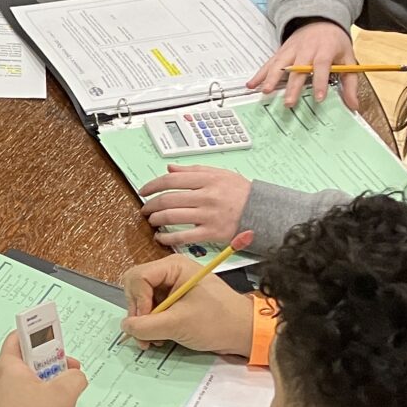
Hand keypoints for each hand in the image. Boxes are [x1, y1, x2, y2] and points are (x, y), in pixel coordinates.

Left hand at [0, 333, 87, 406]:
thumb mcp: (65, 393)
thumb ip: (75, 377)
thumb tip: (76, 376)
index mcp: (8, 368)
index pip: (17, 338)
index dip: (36, 334)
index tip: (52, 337)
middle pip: (23, 361)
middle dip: (47, 362)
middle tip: (65, 368)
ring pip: (22, 382)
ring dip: (43, 383)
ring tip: (62, 392)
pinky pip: (20, 400)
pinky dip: (36, 399)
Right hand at [120, 257, 255, 355]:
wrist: (244, 333)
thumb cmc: (216, 322)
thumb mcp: (178, 324)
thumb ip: (146, 326)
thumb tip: (125, 327)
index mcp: (173, 267)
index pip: (138, 277)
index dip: (137, 301)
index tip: (146, 322)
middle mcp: (170, 272)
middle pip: (136, 288)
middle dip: (138, 312)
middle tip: (146, 334)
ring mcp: (172, 287)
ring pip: (142, 301)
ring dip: (144, 322)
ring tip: (153, 340)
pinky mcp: (175, 301)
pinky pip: (152, 309)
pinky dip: (151, 324)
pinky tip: (159, 337)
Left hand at [137, 165, 251, 244]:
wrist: (263, 211)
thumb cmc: (241, 192)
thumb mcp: (220, 174)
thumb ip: (194, 170)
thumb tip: (169, 168)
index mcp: (207, 179)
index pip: (171, 180)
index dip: (152, 185)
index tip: (143, 191)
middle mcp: (206, 196)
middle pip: (168, 199)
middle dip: (150, 205)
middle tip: (145, 208)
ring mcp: (208, 215)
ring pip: (172, 217)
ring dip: (156, 220)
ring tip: (152, 221)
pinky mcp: (211, 233)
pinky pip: (183, 237)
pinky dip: (167, 238)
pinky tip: (161, 238)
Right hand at [249, 18, 359, 110]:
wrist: (321, 19)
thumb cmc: (335, 43)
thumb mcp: (348, 60)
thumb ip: (350, 84)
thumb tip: (353, 106)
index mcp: (325, 50)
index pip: (322, 66)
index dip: (320, 81)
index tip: (319, 98)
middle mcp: (306, 49)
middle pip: (298, 69)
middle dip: (292, 86)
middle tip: (288, 102)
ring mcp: (291, 50)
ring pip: (280, 65)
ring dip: (271, 78)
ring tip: (266, 92)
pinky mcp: (281, 51)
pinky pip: (269, 63)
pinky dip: (260, 74)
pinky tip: (252, 84)